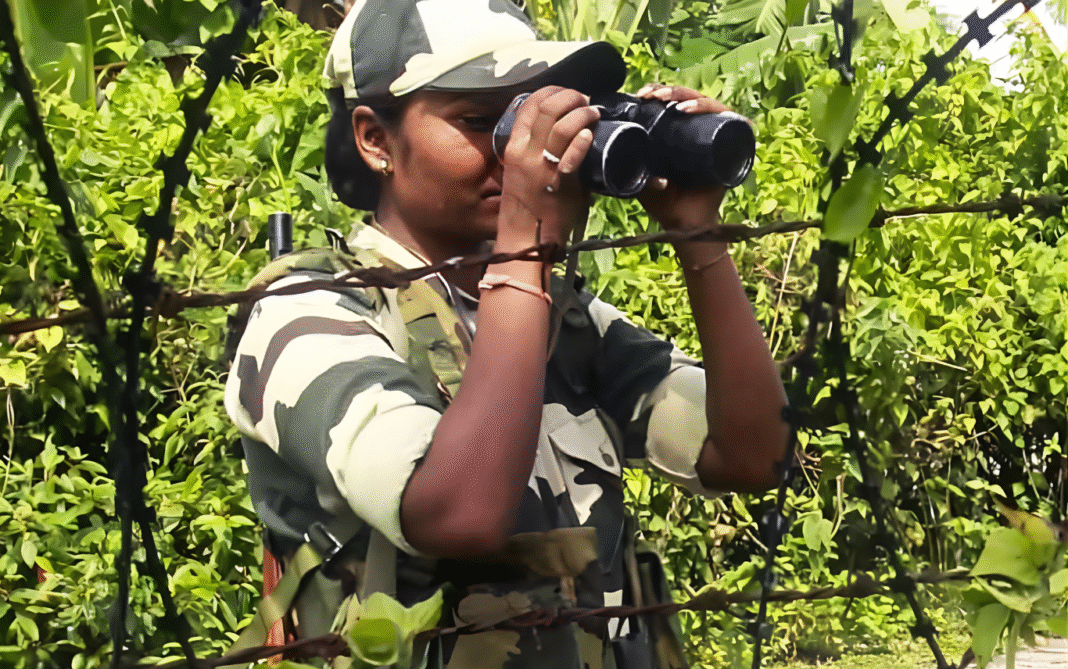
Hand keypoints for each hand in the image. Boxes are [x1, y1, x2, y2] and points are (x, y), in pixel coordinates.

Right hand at [498, 86, 598, 249]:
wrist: (525, 239)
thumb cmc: (528, 207)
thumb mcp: (525, 170)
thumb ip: (541, 150)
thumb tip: (569, 135)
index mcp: (514, 145)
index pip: (530, 103)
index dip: (553, 91)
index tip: (569, 94)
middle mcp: (524, 151)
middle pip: (547, 106)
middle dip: (571, 96)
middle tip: (586, 101)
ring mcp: (540, 165)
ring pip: (560, 123)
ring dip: (582, 112)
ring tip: (594, 113)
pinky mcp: (557, 181)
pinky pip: (569, 152)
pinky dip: (582, 139)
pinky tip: (590, 135)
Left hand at [634, 83, 730, 230]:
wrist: (684, 224)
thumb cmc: (664, 202)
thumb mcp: (638, 177)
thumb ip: (625, 165)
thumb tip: (607, 150)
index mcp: (678, 134)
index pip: (672, 103)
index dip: (657, 93)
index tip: (640, 95)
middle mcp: (699, 131)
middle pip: (687, 98)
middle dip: (667, 91)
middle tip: (650, 95)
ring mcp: (715, 136)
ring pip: (704, 102)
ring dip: (684, 95)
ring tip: (667, 100)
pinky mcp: (730, 143)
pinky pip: (723, 117)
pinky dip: (707, 108)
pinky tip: (688, 109)